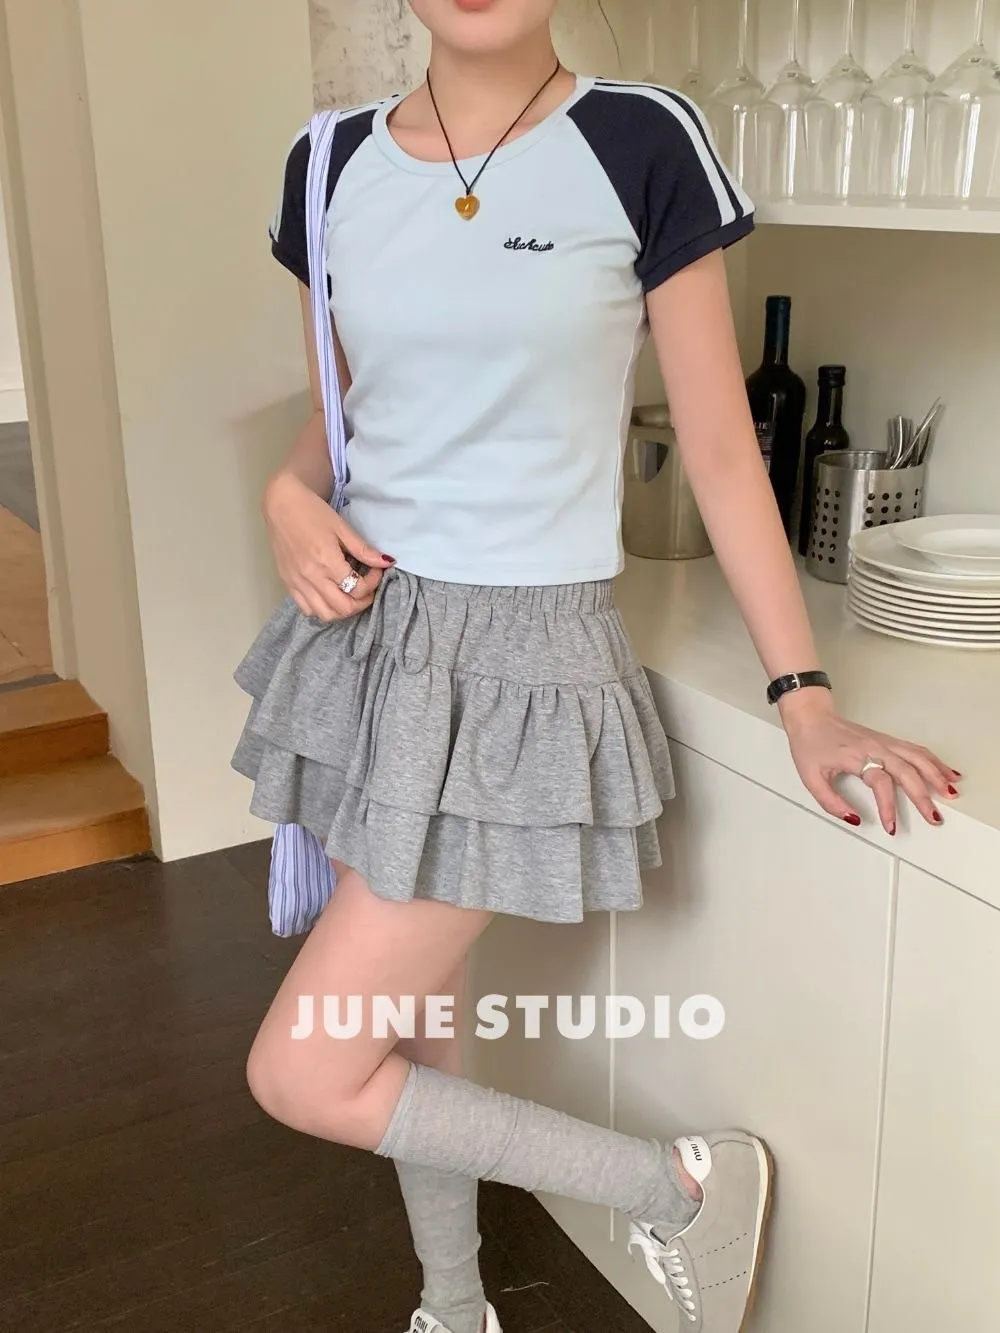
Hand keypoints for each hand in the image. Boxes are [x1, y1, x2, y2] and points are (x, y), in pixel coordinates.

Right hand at [263, 472, 394, 621]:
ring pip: (325, 614)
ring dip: (342, 610)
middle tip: (367, 589)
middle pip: (343, 608)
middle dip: (361, 602)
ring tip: (350, 595)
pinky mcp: (288, 584)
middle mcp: (312, 577)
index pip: (357, 588)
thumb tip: (386, 562)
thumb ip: (363, 550)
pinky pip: (307, 609)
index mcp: (327, 561)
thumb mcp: (342, 528)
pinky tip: (329, 595)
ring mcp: (297, 583)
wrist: (281, 505)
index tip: (375, 571)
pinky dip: (322, 609)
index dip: (372, 583)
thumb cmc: (313, 512)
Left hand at [777, 689, 961, 834]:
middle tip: (934, 817)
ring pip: (918, 757)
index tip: (891, 826)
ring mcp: (884, 742)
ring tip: (951, 793)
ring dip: (936, 775)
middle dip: (923, 797)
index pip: (880, 783)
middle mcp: (875, 747)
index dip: (888, 807)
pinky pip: (916, 750)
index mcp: (857, 757)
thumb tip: (854, 819)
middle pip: (907, 771)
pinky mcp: (887, 740)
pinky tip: (945, 772)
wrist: (811, 717)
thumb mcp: (811, 779)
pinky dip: (933, 761)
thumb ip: (831, 802)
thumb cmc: (810, 745)